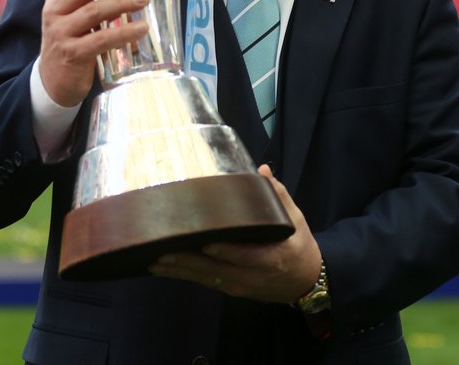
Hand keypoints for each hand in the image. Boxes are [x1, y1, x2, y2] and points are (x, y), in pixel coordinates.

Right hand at [39, 0, 149, 107]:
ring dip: (121, 3)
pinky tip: (141, 28)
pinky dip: (123, 32)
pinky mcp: (73, 55)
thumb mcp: (71, 15)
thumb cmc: (70, 40)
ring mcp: (61, 35)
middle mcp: (53, 14)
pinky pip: (101, 39)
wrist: (53, 81)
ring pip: (93, 13)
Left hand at [149, 165, 321, 303]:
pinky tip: (164, 268)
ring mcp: (239, 285)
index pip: (246, 256)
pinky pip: (204, 281)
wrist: (302, 281)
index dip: (226, 251)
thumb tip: (262, 170)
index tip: (206, 242)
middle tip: (163, 251)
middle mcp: (252, 275)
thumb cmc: (297, 245)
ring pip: (206, 278)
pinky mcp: (230, 288)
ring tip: (155, 260)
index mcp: (272, 256)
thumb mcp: (296, 220)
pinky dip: (184, 275)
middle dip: (189, 262)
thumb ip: (278, 195)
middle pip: (217, 270)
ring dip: (180, 270)